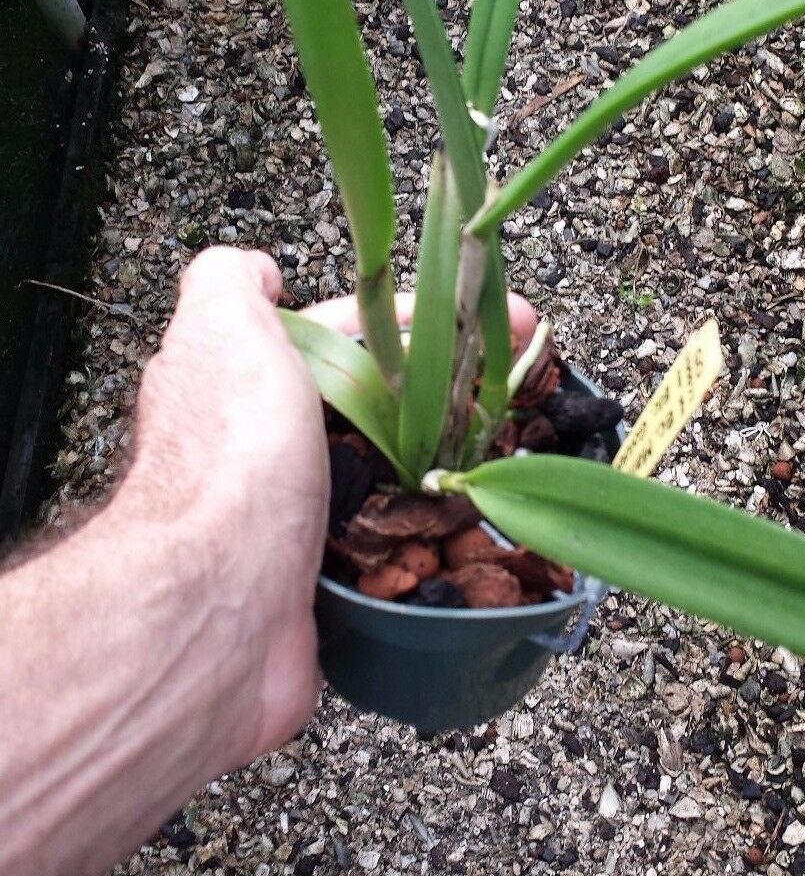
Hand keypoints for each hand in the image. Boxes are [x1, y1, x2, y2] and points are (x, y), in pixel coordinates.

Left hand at [119, 249, 537, 764]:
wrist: (220, 604)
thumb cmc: (230, 457)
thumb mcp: (224, 324)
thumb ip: (231, 280)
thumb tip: (259, 272)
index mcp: (242, 382)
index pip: (343, 334)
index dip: (420, 320)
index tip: (496, 320)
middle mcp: (258, 450)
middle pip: (366, 407)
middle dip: (439, 397)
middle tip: (513, 397)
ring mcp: (287, 521)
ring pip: (383, 481)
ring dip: (442, 470)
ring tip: (508, 459)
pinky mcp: (316, 588)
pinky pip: (387, 553)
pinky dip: (429, 541)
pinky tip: (472, 531)